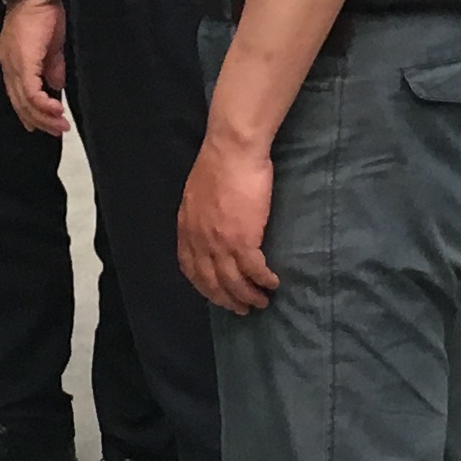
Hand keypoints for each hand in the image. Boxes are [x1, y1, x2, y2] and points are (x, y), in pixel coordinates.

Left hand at [0, 0, 68, 135]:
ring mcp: (13, 64)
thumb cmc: (44, 12)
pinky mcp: (23, 62)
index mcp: (12, 60)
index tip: (42, 126)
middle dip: (38, 121)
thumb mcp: (51, 46)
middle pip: (19, 103)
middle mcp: (8, 65)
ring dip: (44, 117)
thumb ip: (52, 68)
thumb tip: (56, 87)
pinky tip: (57, 110)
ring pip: (24, 101)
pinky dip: (44, 105)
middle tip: (56, 131)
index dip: (28, 112)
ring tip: (60, 125)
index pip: (16, 94)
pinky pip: (31, 92)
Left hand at [179, 134, 280, 312]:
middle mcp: (200, 241)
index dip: (204, 286)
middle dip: (226, 299)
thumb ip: (200, 215)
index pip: (190, 268)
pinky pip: (254, 270)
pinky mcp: (243, 240)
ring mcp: (220, 243)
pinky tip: (273, 283)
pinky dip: (264, 281)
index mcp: (187, 229)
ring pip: (233, 282)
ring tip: (261, 303)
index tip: (216, 294)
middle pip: (211, 282)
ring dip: (248, 297)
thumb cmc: (218, 163)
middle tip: (241, 309)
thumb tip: (209, 224)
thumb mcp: (196, 194)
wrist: (231, 150)